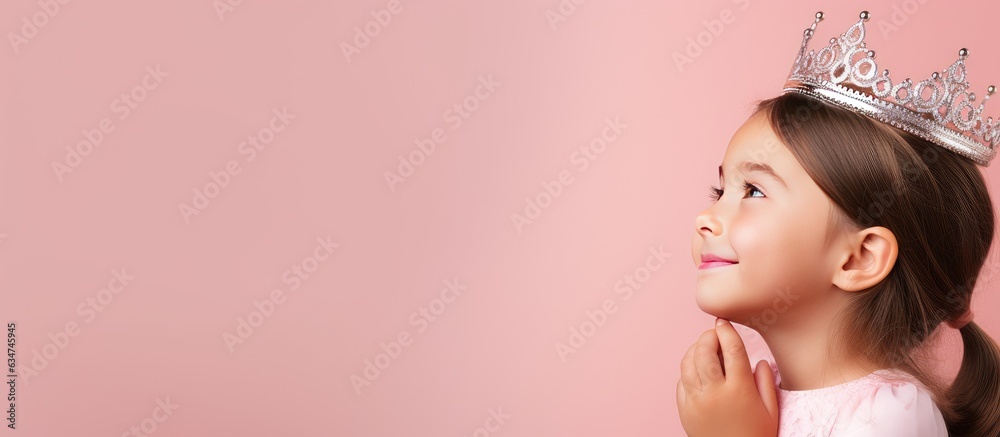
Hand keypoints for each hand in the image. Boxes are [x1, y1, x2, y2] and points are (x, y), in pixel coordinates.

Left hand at [676, 319, 778, 436]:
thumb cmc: (756, 435)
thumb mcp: (771, 410)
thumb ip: (765, 381)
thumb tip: (757, 359)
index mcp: (740, 390)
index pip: (731, 349)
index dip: (726, 330)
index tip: (724, 322)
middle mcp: (715, 393)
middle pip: (704, 351)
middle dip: (708, 336)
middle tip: (714, 333)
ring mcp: (696, 401)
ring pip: (688, 363)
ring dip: (695, 350)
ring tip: (705, 348)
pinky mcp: (684, 409)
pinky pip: (681, 381)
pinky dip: (687, 370)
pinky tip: (698, 369)